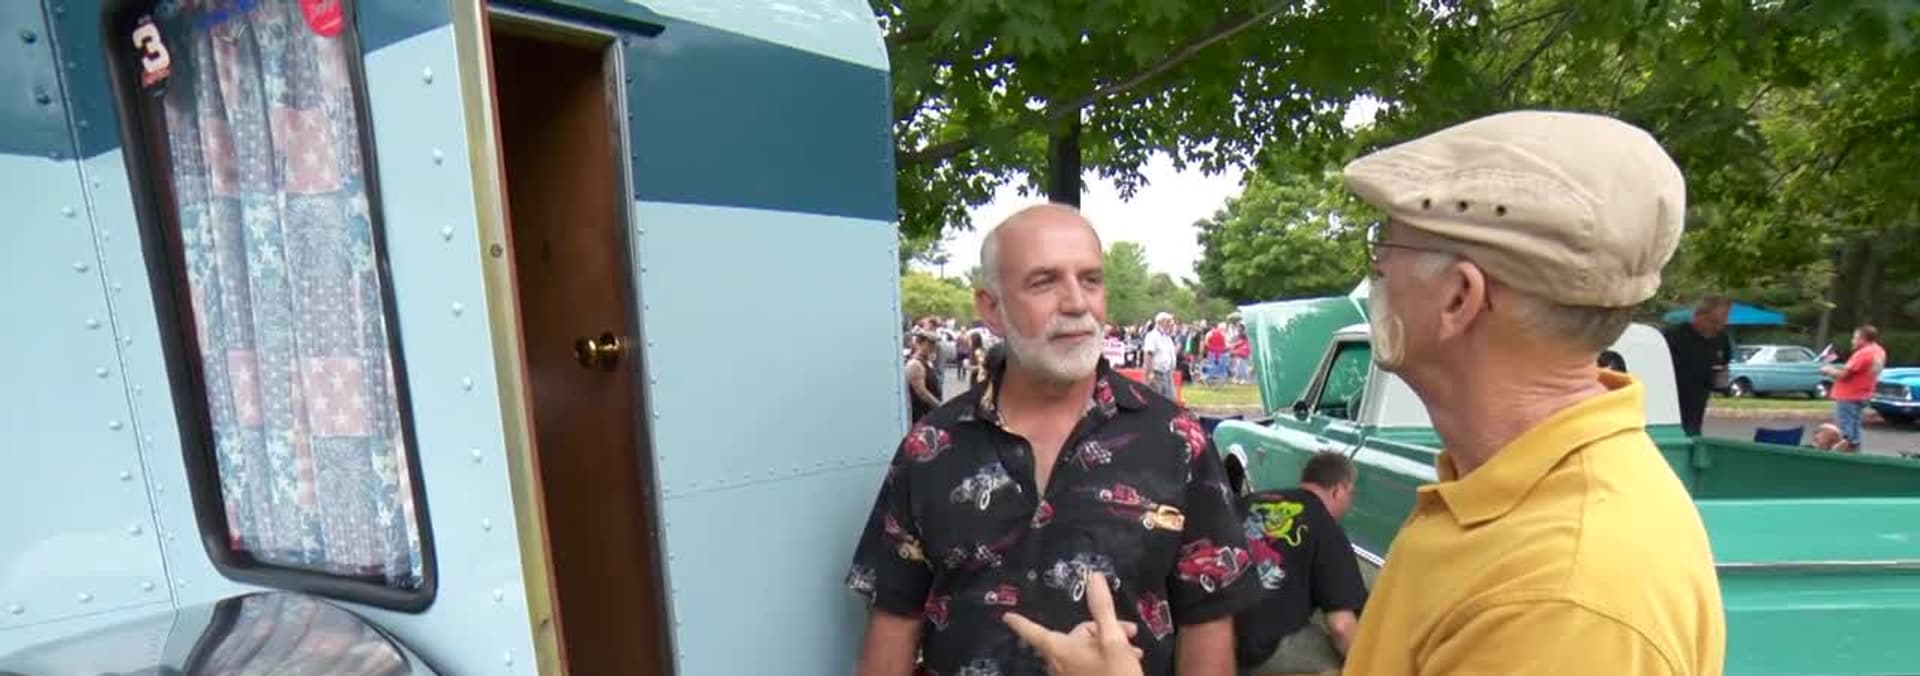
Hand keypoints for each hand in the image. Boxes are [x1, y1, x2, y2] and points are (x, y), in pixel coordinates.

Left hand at [1003, 572, 1145, 675]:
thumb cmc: (1114, 674)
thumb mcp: (1113, 639)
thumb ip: (1102, 608)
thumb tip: (1093, 577)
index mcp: (1060, 650)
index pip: (1034, 632)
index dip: (1021, 622)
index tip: (1007, 617)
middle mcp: (1059, 664)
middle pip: (1073, 636)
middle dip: (1099, 628)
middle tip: (1128, 631)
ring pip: (1083, 650)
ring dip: (1106, 643)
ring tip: (1132, 647)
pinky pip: (1087, 664)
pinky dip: (1105, 657)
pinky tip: (1127, 658)